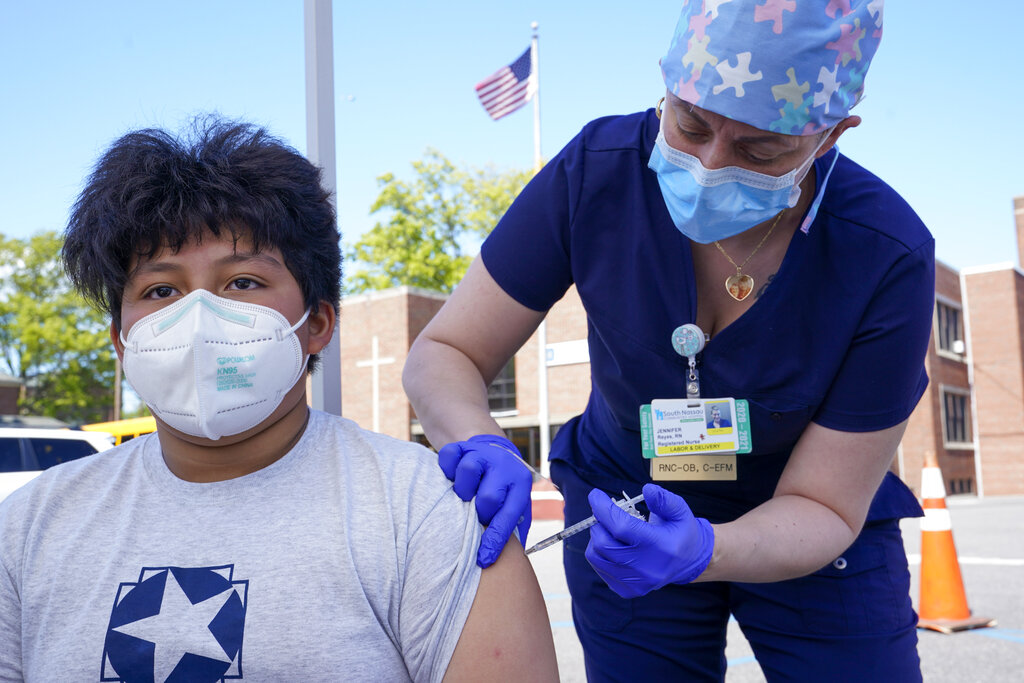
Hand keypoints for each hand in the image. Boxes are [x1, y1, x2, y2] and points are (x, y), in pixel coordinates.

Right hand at [438, 434, 532, 567]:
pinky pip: (447, 456)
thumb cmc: (504, 489)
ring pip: (468, 471)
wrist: (495, 451)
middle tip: (475, 516)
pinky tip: (450, 477)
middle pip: (488, 496)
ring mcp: (481, 453)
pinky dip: (445, 468)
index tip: (483, 560)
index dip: (495, 541)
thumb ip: (515, 531)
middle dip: (479, 513)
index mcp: (520, 484)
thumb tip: (511, 564)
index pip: (508, 516)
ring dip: (462, 490)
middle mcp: (503, 466)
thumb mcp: (516, 506)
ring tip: (463, 496)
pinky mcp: (461, 446)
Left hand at [585, 483, 713, 598]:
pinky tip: (613, 544)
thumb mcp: (680, 511)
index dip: (603, 509)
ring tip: (608, 528)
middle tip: (605, 513)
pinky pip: (600, 568)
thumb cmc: (680, 532)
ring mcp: (636, 582)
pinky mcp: (627, 590)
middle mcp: (646, 569)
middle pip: (604, 543)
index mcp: (660, 547)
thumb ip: (664, 500)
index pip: (621, 527)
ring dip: (596, 537)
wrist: (688, 562)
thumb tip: (646, 490)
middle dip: (598, 522)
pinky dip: (599, 552)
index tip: (595, 494)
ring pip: (596, 556)